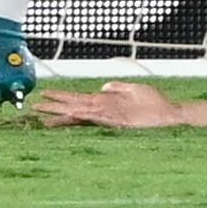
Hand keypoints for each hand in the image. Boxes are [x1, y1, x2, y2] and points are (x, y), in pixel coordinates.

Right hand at [30, 82, 180, 128]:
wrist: (172, 114)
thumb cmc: (156, 103)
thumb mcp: (135, 89)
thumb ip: (119, 87)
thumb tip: (103, 86)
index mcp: (106, 103)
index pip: (78, 100)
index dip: (61, 98)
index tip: (44, 96)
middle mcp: (105, 110)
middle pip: (74, 108)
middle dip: (55, 107)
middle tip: (34, 107)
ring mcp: (111, 116)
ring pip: (82, 114)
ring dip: (64, 114)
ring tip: (46, 115)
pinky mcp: (121, 121)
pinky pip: (99, 118)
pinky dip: (86, 116)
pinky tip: (74, 114)